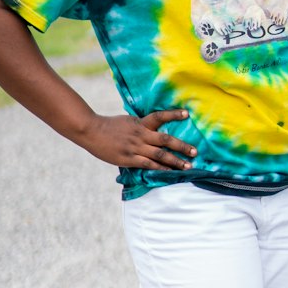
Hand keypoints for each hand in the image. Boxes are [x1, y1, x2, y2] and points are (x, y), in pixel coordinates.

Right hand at [76, 109, 196, 169]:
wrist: (92, 131)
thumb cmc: (110, 126)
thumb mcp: (129, 121)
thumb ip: (142, 125)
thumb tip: (154, 128)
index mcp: (141, 123)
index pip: (160, 116)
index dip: (174, 115)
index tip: (187, 114)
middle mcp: (141, 134)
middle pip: (166, 140)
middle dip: (182, 146)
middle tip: (195, 152)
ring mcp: (135, 147)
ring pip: (160, 155)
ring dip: (175, 161)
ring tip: (187, 166)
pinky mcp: (129, 159)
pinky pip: (148, 165)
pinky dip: (160, 169)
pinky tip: (169, 172)